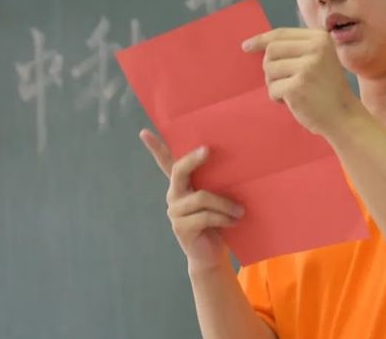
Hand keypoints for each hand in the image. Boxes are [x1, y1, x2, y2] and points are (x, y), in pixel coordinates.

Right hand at [139, 129, 244, 272]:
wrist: (211, 253)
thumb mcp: (218, 197)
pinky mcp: (181, 227)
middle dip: (193, 159)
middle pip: (179, 171)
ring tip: (241, 211)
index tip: (144, 132)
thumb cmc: (219, 220)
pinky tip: (234, 221)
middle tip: (208, 150)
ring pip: (202, 197)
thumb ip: (218, 182)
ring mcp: (175, 211)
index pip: (165, 163)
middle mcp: (174, 194)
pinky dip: (223, 218)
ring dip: (225, 204)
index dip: (155, 148)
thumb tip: (239, 163)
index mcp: (182, 184)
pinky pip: (205, 216)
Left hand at [242, 28, 363, 137]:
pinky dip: (278, 98)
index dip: (261, 40)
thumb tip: (255, 44)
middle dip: (271, 67)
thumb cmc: (327, 89)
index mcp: (320, 38)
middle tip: (284, 80)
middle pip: (271, 51)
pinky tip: (294, 102)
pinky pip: (272, 89)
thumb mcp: (319, 59)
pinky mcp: (298, 86)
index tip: (246, 46)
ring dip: (275, 83)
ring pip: (269, 70)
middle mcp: (315, 48)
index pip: (281, 34)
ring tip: (292, 91)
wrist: (344, 117)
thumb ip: (296, 48)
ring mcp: (307, 67)